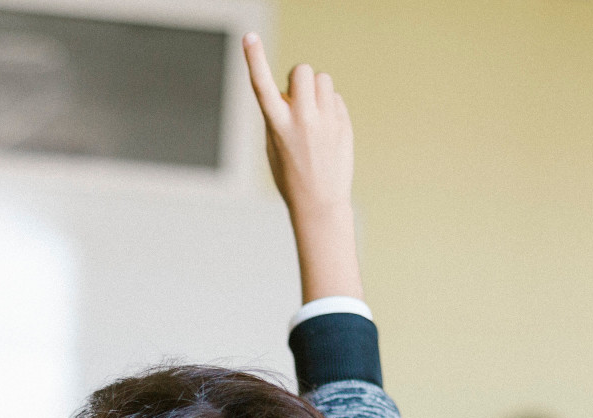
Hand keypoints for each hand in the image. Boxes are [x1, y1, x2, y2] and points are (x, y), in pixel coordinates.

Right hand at [244, 34, 353, 223]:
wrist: (320, 204)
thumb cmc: (291, 175)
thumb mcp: (274, 146)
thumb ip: (279, 114)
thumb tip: (294, 90)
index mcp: (277, 126)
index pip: (262, 86)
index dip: (254, 59)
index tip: (249, 37)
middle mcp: (302, 120)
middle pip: (302, 70)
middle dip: (299, 77)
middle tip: (297, 98)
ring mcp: (325, 121)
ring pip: (322, 79)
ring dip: (316, 90)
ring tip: (313, 115)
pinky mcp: (343, 124)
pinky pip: (335, 98)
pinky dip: (329, 107)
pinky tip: (327, 131)